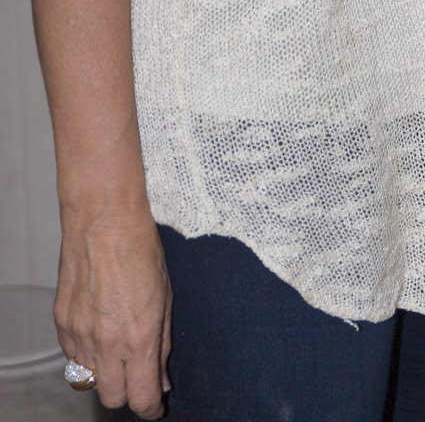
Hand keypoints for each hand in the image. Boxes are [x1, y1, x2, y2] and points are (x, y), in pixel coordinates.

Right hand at [54, 201, 171, 416]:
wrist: (103, 219)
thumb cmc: (141, 249)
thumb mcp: (166, 297)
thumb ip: (163, 344)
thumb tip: (160, 380)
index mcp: (138, 338)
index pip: (141, 398)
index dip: (150, 408)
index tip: (155, 406)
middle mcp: (106, 344)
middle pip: (113, 398)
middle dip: (128, 393)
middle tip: (138, 376)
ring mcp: (79, 335)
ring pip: (89, 381)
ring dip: (105, 374)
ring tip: (118, 349)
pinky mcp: (61, 323)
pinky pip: (72, 357)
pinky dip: (86, 354)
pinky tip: (99, 332)